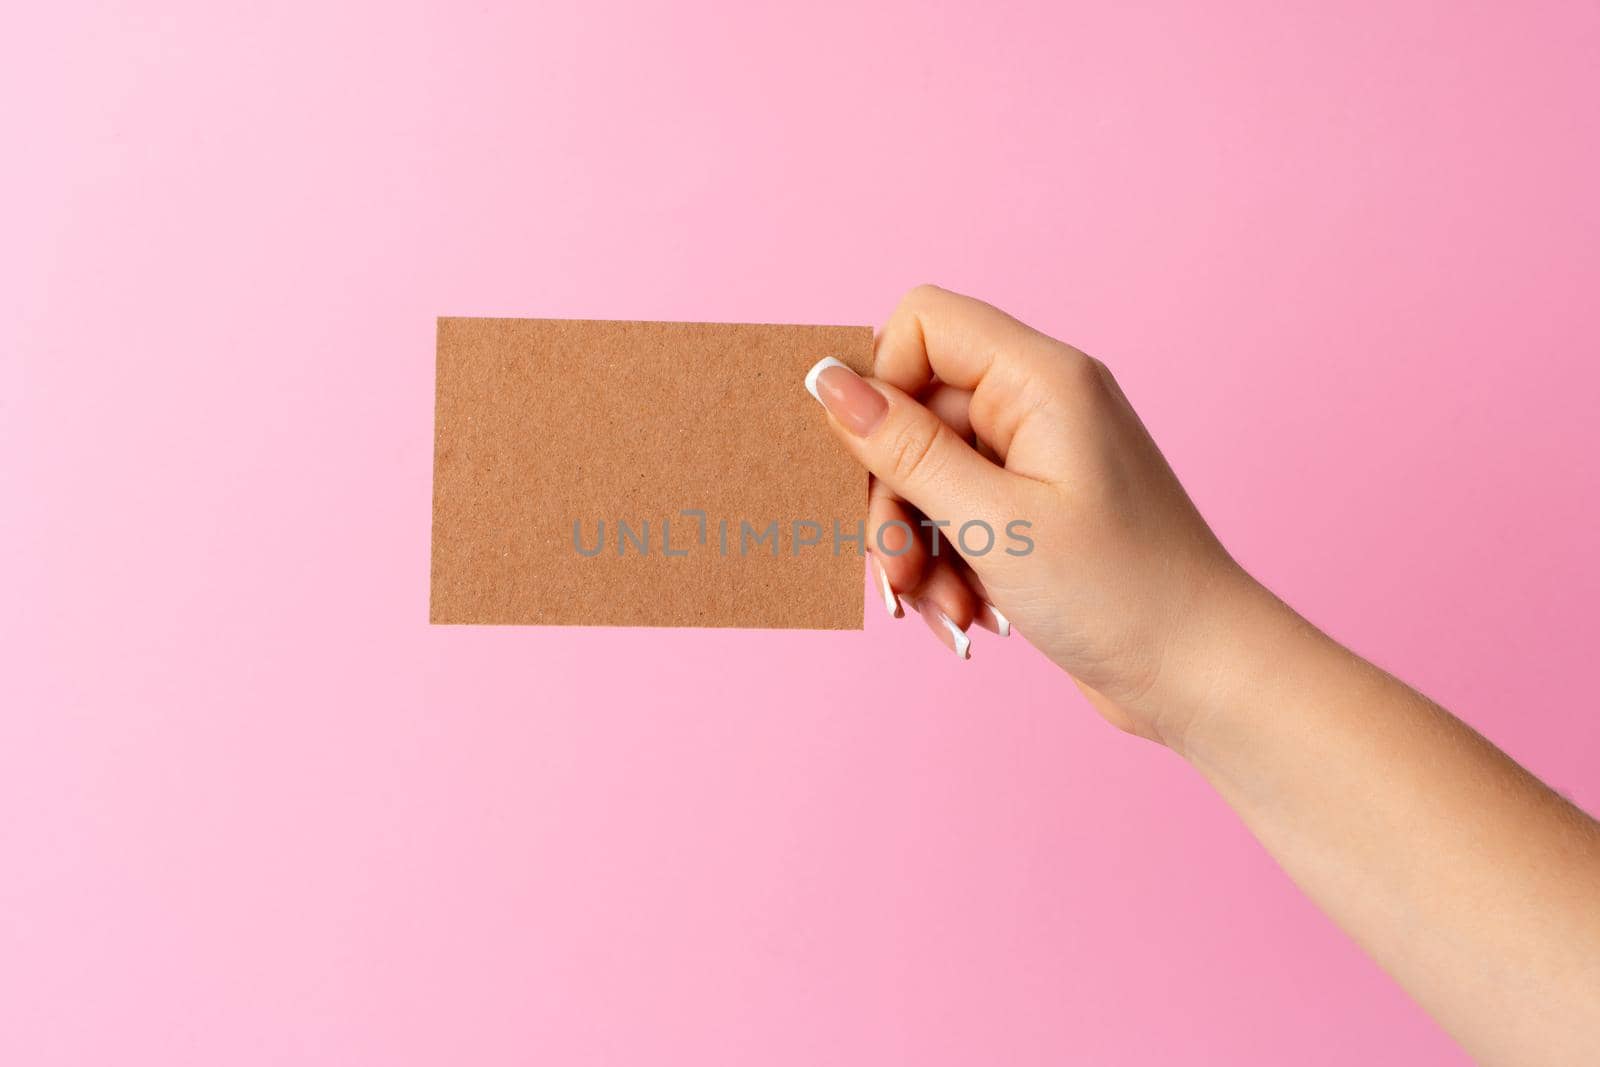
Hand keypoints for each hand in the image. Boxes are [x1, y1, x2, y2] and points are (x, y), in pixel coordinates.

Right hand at [806, 284, 1257, 745]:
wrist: (1200, 672)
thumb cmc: (1119, 593)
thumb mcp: (992, 521)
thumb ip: (903, 448)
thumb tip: (826, 380)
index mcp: (1042, 379)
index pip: (922, 323)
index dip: (881, 387)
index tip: (875, 468)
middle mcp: (1040, 403)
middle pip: (914, 410)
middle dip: (893, 498)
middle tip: (898, 573)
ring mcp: (1039, 457)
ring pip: (928, 472)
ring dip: (918, 546)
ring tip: (944, 611)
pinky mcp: (1035, 508)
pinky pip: (958, 514)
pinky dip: (947, 564)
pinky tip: (964, 616)